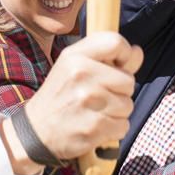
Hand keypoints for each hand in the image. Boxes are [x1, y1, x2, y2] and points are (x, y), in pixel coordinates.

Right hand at [21, 32, 140, 164]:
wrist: (36, 131)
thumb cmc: (60, 96)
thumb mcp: (74, 68)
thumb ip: (107, 58)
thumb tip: (138, 52)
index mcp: (75, 56)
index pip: (116, 43)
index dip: (124, 55)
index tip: (117, 67)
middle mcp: (81, 74)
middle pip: (129, 81)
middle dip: (120, 92)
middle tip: (99, 97)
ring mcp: (88, 101)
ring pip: (128, 105)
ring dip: (117, 112)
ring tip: (96, 112)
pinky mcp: (94, 127)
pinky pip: (123, 126)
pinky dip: (113, 130)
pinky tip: (96, 127)